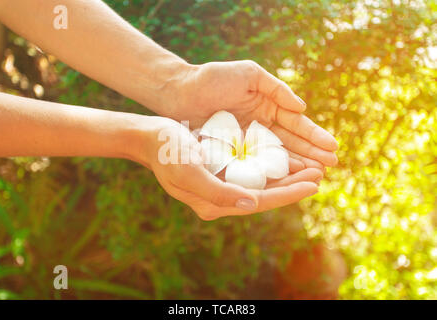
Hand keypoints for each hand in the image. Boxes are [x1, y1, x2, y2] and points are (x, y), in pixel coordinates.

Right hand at [134, 116, 321, 220]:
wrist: (150, 137)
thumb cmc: (167, 153)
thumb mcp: (190, 171)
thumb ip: (219, 192)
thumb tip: (253, 202)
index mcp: (214, 203)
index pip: (260, 202)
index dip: (289, 194)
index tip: (314, 183)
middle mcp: (222, 197)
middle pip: (266, 194)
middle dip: (293, 184)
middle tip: (320, 171)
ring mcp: (222, 184)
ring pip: (262, 182)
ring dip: (286, 174)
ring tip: (310, 164)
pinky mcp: (222, 170)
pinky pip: (252, 170)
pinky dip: (271, 164)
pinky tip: (285, 155)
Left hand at [168, 60, 337, 171]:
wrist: (180, 91)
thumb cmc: (213, 78)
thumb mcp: (249, 75)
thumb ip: (277, 89)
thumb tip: (302, 109)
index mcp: (267, 106)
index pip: (296, 124)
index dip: (314, 136)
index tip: (333, 148)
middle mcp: (260, 126)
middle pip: (290, 143)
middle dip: (311, 154)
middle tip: (331, 168)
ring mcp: (247, 141)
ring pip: (276, 156)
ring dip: (296, 166)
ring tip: (316, 176)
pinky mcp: (232, 153)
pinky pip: (255, 164)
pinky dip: (271, 172)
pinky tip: (287, 180)